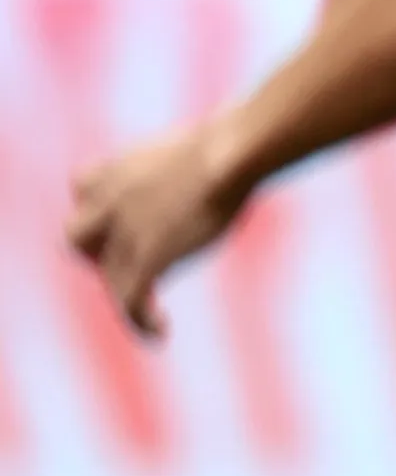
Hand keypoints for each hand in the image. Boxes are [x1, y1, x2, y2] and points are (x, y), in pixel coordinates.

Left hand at [68, 121, 252, 339]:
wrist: (228, 157)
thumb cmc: (232, 143)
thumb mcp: (199, 143)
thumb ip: (193, 159)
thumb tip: (235, 148)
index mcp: (118, 168)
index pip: (83, 188)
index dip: (100, 209)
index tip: (127, 219)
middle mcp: (108, 202)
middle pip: (78, 238)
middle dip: (99, 252)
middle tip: (137, 261)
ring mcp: (123, 232)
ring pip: (109, 275)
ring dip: (127, 294)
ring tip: (151, 315)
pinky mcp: (144, 259)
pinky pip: (129, 301)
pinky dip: (140, 322)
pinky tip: (160, 332)